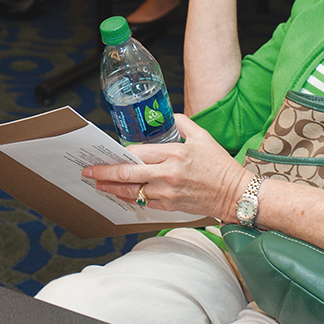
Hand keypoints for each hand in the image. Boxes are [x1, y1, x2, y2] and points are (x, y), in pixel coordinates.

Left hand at [83, 115, 251, 220]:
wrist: (235, 195)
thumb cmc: (220, 165)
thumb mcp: (202, 136)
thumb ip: (182, 122)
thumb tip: (168, 116)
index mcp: (174, 154)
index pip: (137, 153)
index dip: (119, 153)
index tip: (106, 152)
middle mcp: (167, 175)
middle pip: (128, 174)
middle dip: (104, 173)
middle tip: (88, 172)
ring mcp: (167, 193)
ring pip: (132, 192)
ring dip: (112, 188)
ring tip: (98, 184)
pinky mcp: (170, 207)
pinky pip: (143, 203)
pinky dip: (130, 198)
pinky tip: (119, 194)